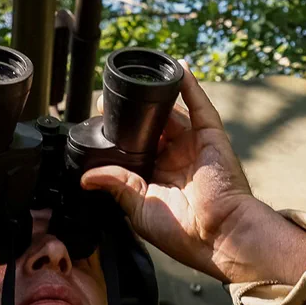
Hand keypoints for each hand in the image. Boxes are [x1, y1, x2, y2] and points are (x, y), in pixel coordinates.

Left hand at [80, 66, 305, 284]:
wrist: (219, 235)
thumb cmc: (184, 232)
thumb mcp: (139, 208)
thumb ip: (116, 185)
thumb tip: (86, 177)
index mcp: (157, 177)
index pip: (135, 148)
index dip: (120, 134)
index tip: (101, 120)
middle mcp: (175, 158)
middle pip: (152, 126)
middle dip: (133, 113)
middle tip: (111, 100)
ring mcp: (193, 145)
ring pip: (172, 112)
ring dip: (155, 96)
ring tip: (134, 82)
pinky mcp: (211, 136)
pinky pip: (200, 106)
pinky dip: (190, 86)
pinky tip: (178, 69)